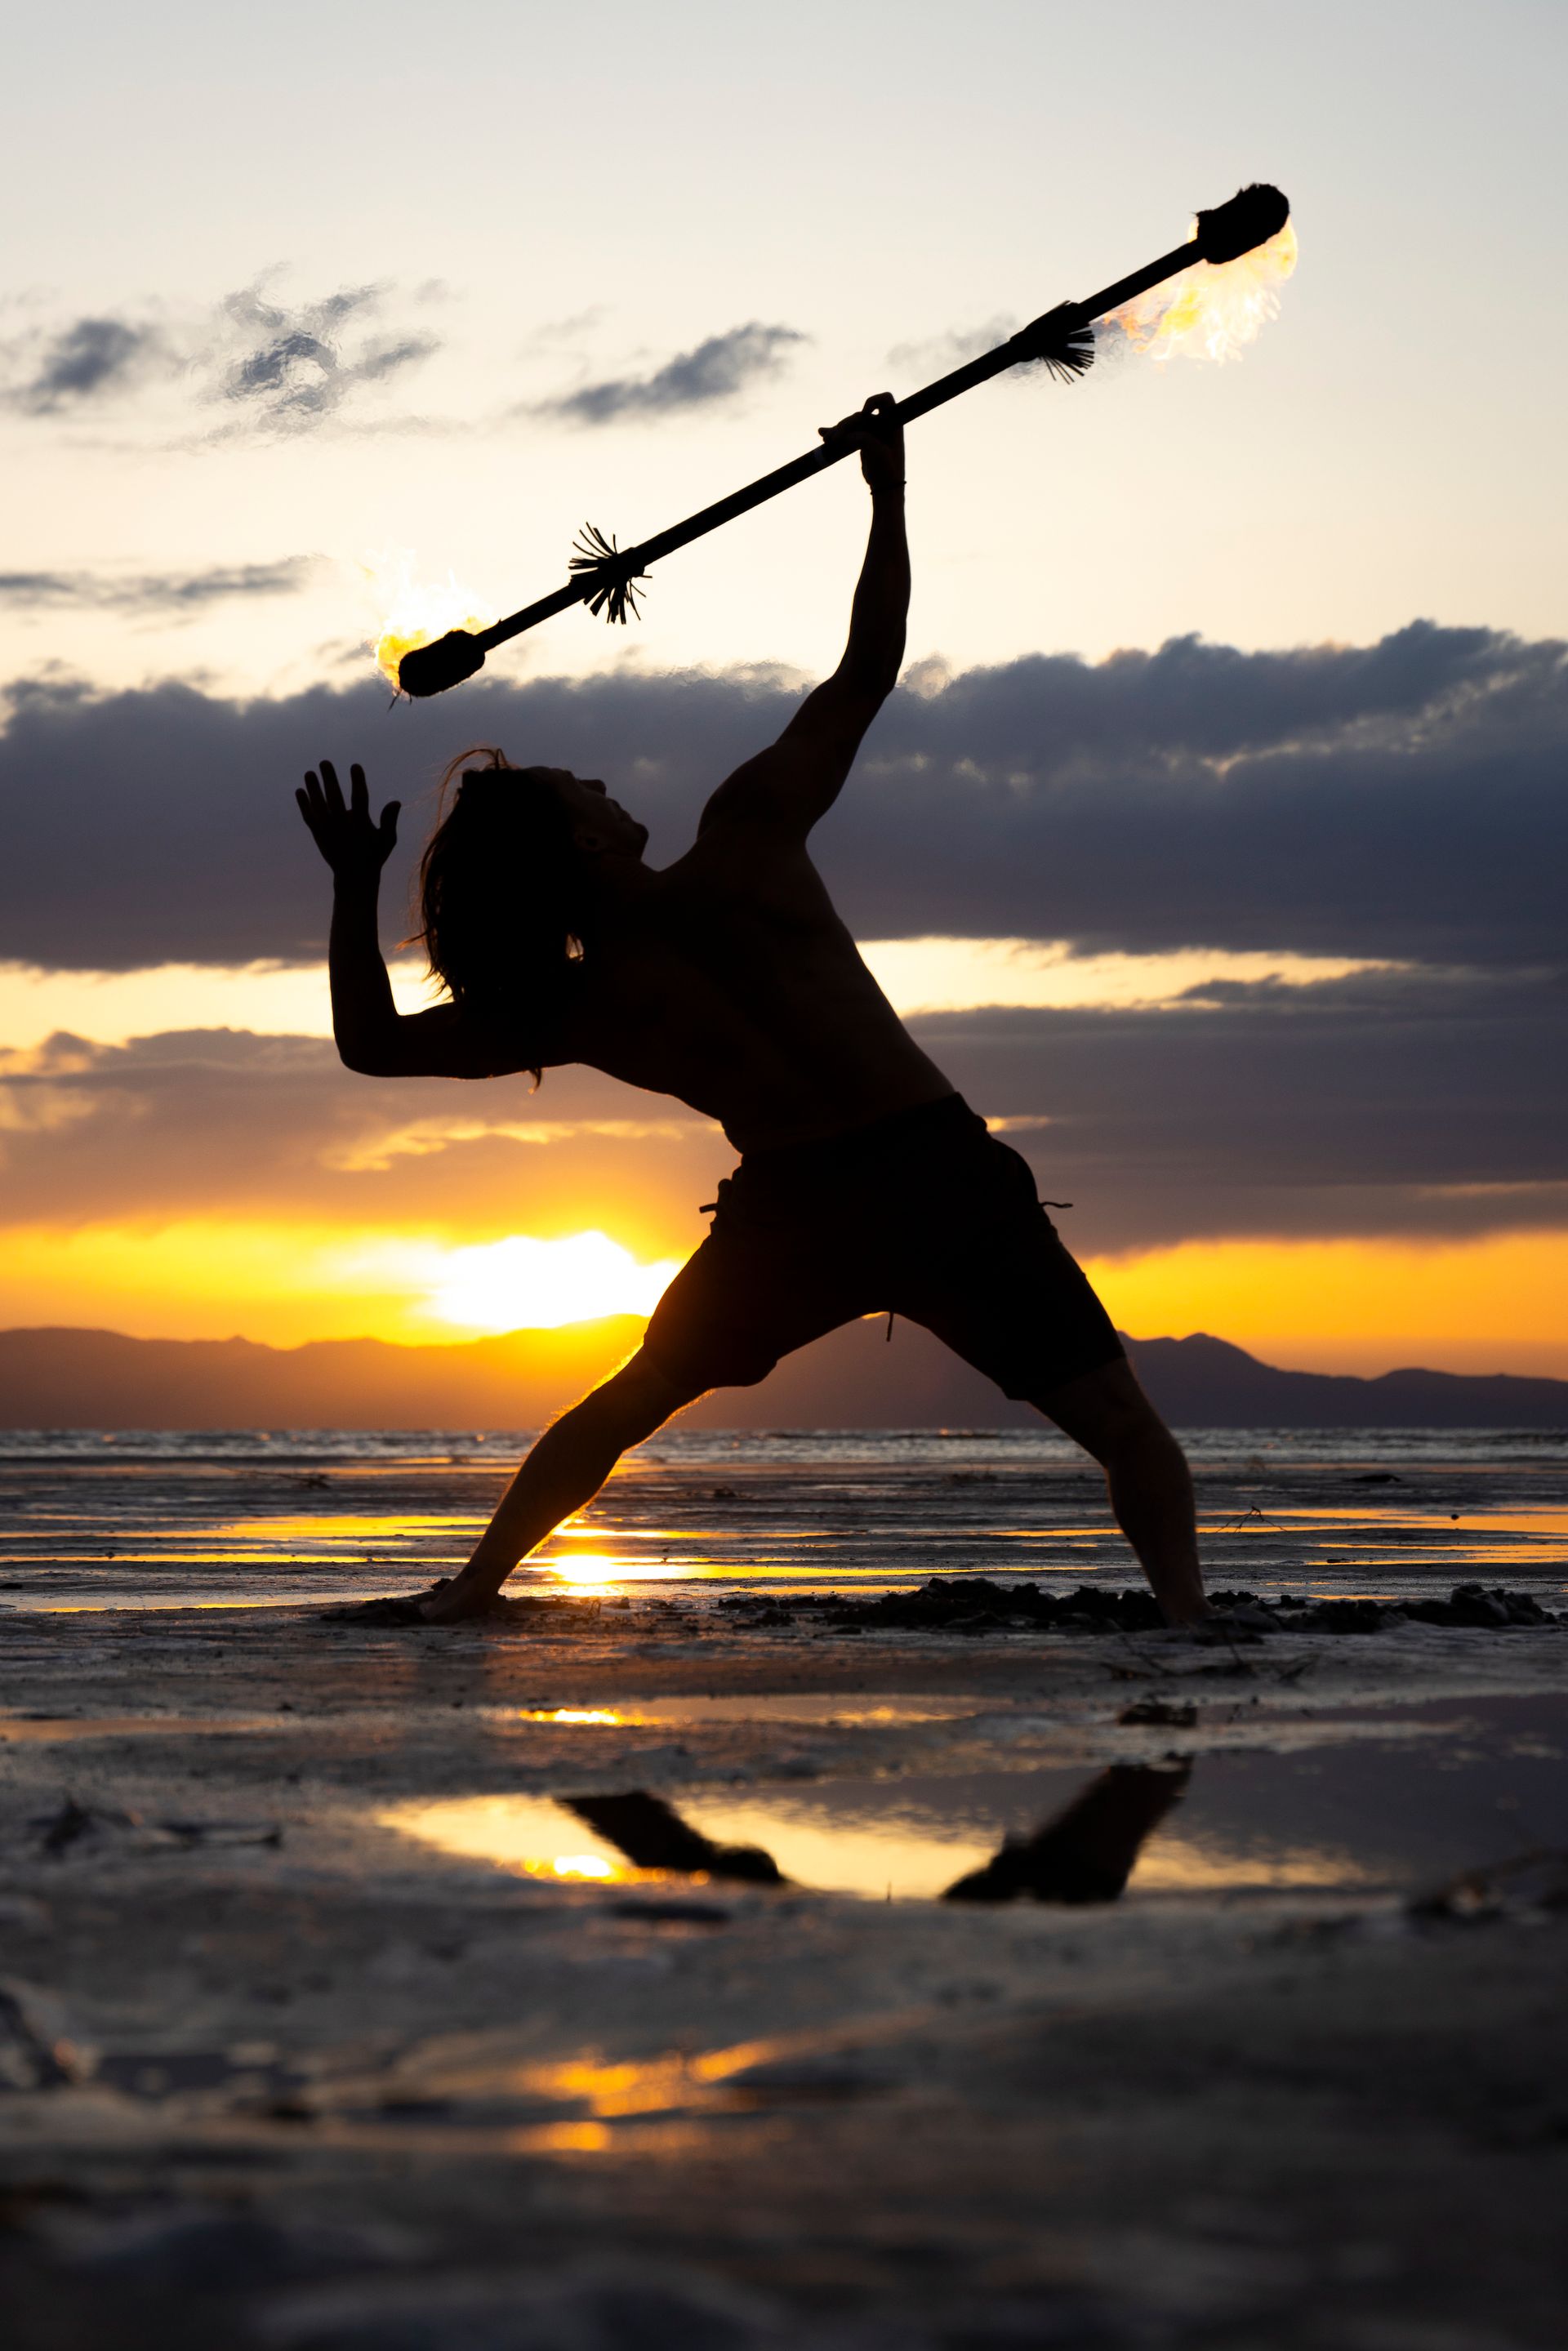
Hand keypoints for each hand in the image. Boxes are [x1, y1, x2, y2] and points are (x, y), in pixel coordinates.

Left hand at [296, 759, 399, 881]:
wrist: (354, 876)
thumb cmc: (374, 855)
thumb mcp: (387, 840)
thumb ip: (389, 820)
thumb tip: (395, 801)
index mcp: (361, 826)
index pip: (359, 799)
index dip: (357, 781)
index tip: (355, 766)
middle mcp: (343, 827)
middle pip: (335, 798)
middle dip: (329, 779)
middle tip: (324, 762)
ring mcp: (328, 831)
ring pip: (319, 806)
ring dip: (313, 788)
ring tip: (309, 773)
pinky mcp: (318, 835)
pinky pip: (309, 817)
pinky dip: (304, 804)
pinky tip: (299, 790)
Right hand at [818, 391, 904, 495]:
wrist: (884, 487)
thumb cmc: (887, 470)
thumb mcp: (877, 453)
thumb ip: (863, 439)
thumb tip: (843, 437)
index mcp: (891, 422)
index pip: (885, 399)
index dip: (873, 401)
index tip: (865, 413)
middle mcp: (881, 424)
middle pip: (859, 416)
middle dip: (846, 425)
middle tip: (834, 440)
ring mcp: (870, 431)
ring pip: (850, 424)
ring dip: (837, 430)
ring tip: (826, 440)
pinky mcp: (860, 440)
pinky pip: (846, 433)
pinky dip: (835, 433)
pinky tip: (822, 433)